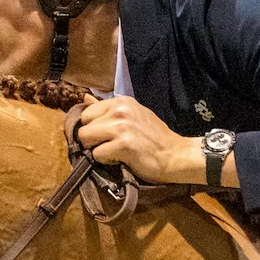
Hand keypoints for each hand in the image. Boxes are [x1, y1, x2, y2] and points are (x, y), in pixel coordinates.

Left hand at [76, 96, 199, 183]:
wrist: (175, 155)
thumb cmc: (154, 138)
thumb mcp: (132, 115)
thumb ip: (107, 109)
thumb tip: (84, 98)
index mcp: (121, 101)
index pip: (87, 112)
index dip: (92, 127)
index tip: (105, 136)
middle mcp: (120, 110)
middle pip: (83, 127)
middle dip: (92, 140)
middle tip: (109, 146)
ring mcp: (121, 127)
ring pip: (86, 139)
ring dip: (96, 150)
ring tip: (114, 152)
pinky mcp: (123, 145)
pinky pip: (97, 154)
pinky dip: (105, 161)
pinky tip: (120, 159)